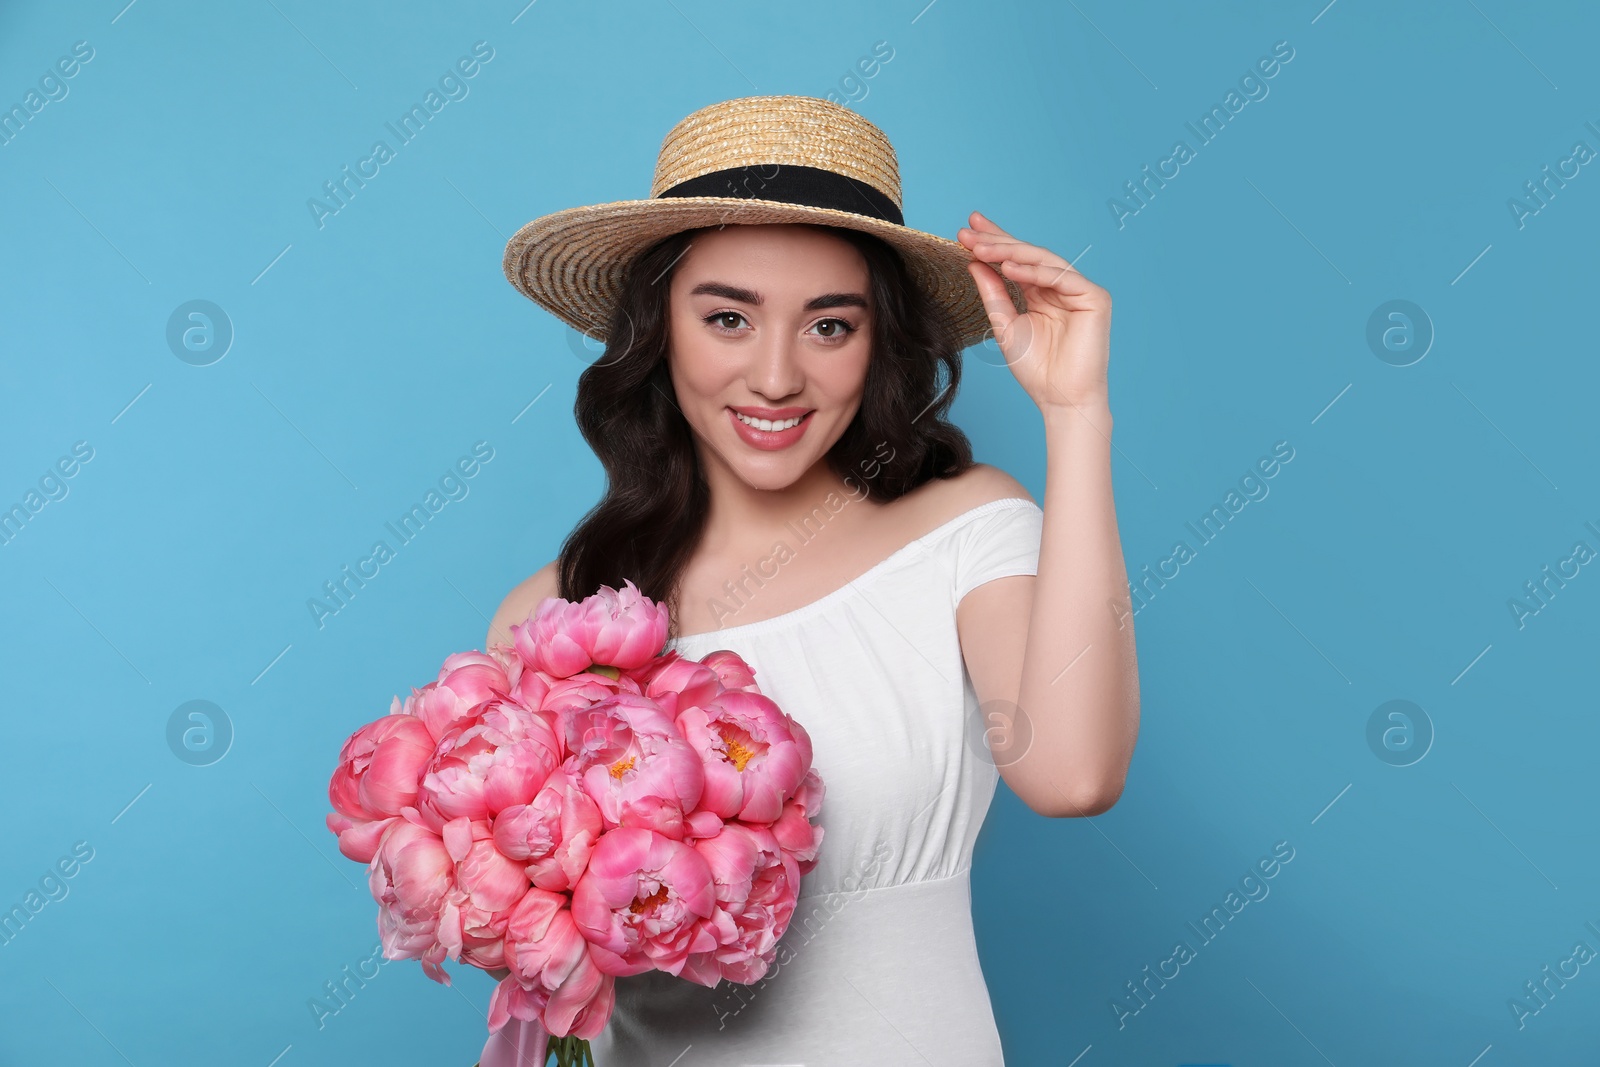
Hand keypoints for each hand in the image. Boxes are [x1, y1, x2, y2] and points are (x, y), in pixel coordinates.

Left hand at [958, 211, 1111, 412]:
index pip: (1015, 260)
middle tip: (969, 231)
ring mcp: (1079, 290)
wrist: (1060, 398)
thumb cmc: (1037, 368)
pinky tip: (1009, 267)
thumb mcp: (1005, 325)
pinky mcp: (1095, 297)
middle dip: (997, 241)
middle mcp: (1060, 286)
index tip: (965, 230)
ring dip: (1010, 253)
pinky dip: (1035, 272)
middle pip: (1027, 255)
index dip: (993, 242)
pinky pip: (1061, 277)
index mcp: (1040, 291)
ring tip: (982, 248)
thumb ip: (993, 293)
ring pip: (1042, 261)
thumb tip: (974, 261)